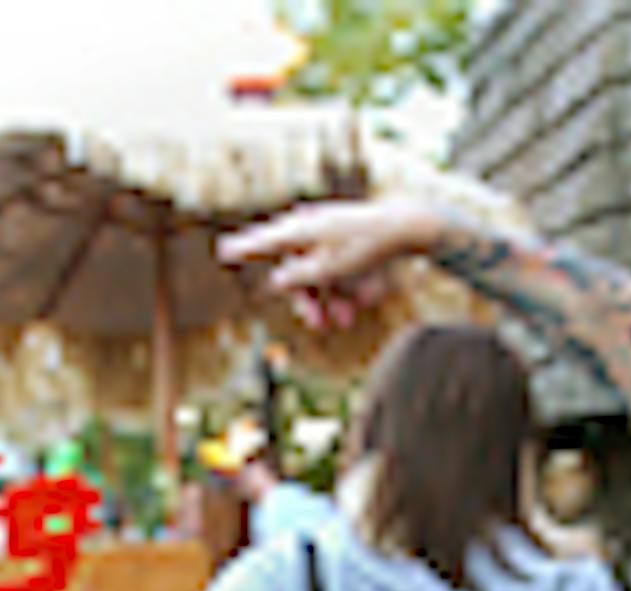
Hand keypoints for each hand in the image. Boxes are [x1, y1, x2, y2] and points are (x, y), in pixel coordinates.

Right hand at [218, 197, 453, 328]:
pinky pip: (342, 267)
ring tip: (347, 321)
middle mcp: (312, 229)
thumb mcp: (327, 270)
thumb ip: (298, 278)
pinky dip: (348, 284)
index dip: (244, 250)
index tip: (223, 251)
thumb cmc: (364, 246)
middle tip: (317, 325)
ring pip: (322, 273)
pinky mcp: (351, 239)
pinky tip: (366, 300)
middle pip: (298, 268)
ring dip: (332, 299)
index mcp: (299, 231)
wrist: (407, 226)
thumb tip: (277, 281)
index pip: (263, 242)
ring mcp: (332, 233)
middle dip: (308, 300)